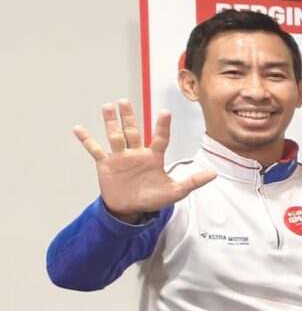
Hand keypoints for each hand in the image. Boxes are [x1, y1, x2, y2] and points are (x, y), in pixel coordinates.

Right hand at [74, 102, 212, 222]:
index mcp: (154, 158)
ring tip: (107, 106)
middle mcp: (137, 153)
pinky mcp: (106, 164)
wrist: (131, 209)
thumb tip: (214, 175)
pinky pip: (95, 149)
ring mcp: (120, 157)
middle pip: (133, 131)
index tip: (165, 112)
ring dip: (110, 122)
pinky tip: (78, 128)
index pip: (160, 139)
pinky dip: (86, 139)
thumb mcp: (175, 192)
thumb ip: (192, 182)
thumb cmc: (153, 199)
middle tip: (125, 101)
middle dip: (129, 117)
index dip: (163, 126)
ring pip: (115, 136)